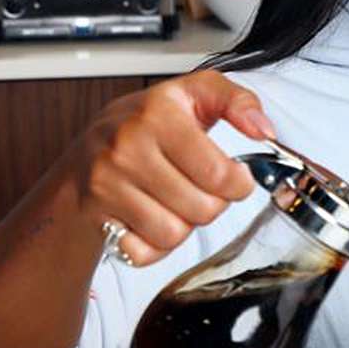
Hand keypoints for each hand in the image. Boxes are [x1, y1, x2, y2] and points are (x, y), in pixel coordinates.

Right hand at [71, 71, 275, 264]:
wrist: (85, 151)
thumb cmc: (147, 125)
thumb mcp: (193, 94)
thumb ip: (236, 100)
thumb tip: (263, 130)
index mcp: (159, 113)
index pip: (220, 174)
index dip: (239, 184)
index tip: (234, 177)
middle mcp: (128, 145)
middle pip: (202, 209)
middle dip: (211, 204)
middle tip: (200, 188)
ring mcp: (107, 181)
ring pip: (174, 234)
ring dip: (183, 225)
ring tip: (175, 201)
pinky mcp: (95, 213)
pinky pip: (144, 252)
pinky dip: (154, 245)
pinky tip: (150, 219)